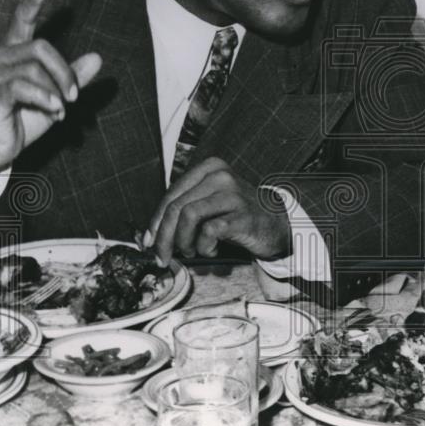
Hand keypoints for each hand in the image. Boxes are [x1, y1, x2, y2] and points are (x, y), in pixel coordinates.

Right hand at [0, 0, 101, 184]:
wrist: (0, 148)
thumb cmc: (24, 118)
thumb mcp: (56, 96)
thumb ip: (73, 77)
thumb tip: (98, 57)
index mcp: (15, 53)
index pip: (23, 19)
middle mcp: (0, 57)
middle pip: (42, 47)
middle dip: (65, 72)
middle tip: (74, 97)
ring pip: (35, 68)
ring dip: (57, 91)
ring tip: (61, 111)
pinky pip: (24, 86)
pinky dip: (46, 98)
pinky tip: (55, 112)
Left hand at [149, 157, 291, 264]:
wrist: (274, 223)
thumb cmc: (235, 215)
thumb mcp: (209, 204)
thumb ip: (183, 211)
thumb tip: (150, 235)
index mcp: (209, 168)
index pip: (171, 195)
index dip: (156, 222)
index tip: (150, 242)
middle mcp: (220, 176)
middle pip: (176, 206)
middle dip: (164, 237)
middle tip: (162, 257)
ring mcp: (233, 194)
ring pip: (188, 216)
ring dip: (183, 241)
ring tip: (191, 251)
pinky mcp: (242, 215)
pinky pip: (210, 231)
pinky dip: (204, 246)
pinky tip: (211, 250)